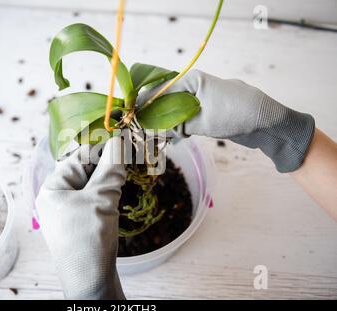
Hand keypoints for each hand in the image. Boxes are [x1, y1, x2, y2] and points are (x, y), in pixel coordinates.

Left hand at [35, 137, 125, 299]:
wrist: (90, 283)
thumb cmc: (89, 239)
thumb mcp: (101, 200)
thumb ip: (110, 168)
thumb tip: (119, 142)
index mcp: (52, 188)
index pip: (79, 157)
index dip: (102, 147)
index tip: (124, 139)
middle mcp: (57, 198)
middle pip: (84, 169)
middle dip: (107, 163)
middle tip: (130, 156)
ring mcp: (68, 212)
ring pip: (91, 185)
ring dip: (109, 178)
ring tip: (126, 174)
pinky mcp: (80, 223)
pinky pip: (94, 199)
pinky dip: (108, 193)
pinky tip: (119, 193)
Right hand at [138, 70, 314, 172]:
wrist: (268, 124)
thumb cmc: (236, 114)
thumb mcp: (201, 120)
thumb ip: (175, 124)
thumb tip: (152, 129)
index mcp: (191, 79)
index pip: (159, 91)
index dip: (145, 106)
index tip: (134, 121)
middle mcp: (194, 85)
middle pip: (165, 101)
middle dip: (155, 118)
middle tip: (146, 135)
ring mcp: (200, 98)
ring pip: (174, 111)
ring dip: (167, 125)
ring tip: (158, 139)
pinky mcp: (206, 110)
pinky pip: (185, 118)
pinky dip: (179, 128)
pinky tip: (176, 138)